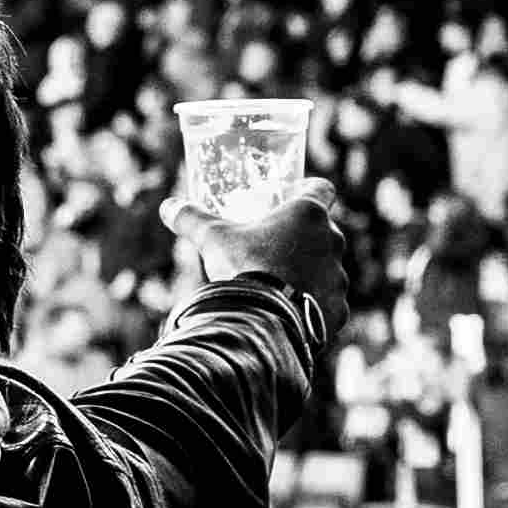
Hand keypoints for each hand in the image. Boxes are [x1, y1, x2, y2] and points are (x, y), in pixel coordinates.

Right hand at [201, 189, 369, 308]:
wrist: (262, 319)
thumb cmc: (242, 266)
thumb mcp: (211, 238)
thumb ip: (191, 219)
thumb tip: (168, 207)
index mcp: (308, 214)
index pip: (322, 189)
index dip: (309, 189)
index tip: (296, 195)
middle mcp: (332, 241)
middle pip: (324, 232)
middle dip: (304, 239)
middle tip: (277, 248)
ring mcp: (339, 277)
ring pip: (327, 270)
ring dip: (310, 274)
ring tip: (281, 286)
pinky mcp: (340, 309)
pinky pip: (330, 304)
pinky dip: (314, 306)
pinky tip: (291, 312)